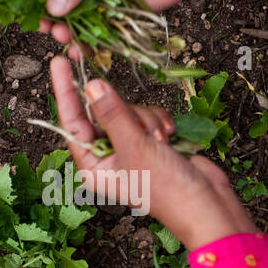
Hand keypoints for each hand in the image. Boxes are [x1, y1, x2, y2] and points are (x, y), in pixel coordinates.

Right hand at [39, 0, 248, 58]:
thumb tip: (52, 8)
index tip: (27, 8)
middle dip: (53, 16)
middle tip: (46, 28)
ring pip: (83, 18)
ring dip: (70, 31)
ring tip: (62, 39)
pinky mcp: (127, 12)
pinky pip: (105, 31)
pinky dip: (92, 42)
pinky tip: (79, 50)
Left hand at [50, 56, 257, 251]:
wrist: (207, 205)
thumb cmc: (167, 188)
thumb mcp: (135, 147)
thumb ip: (112, 114)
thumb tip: (91, 86)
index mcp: (93, 166)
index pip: (72, 122)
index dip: (66, 91)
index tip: (60, 62)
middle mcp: (107, 157)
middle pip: (102, 113)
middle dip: (125, 113)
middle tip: (143, 131)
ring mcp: (130, 148)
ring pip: (129, 111)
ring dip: (147, 119)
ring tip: (160, 140)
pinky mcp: (151, 141)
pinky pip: (147, 116)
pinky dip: (159, 121)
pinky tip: (170, 136)